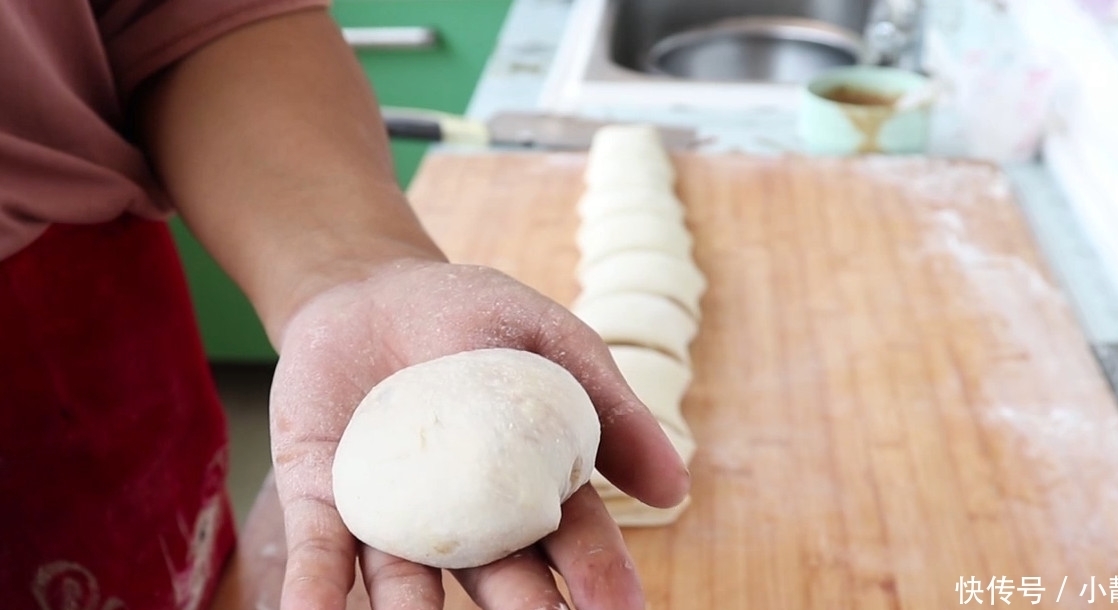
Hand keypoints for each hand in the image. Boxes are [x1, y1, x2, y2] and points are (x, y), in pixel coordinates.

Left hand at [267, 259, 690, 609]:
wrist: (371, 289)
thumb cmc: (473, 315)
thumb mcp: (552, 342)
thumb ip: (608, 408)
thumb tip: (675, 488)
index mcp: (528, 485)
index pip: (570, 541)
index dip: (597, 576)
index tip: (619, 609)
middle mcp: (465, 520)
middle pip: (497, 578)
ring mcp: (393, 517)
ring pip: (408, 585)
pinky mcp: (324, 502)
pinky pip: (322, 554)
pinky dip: (316, 591)